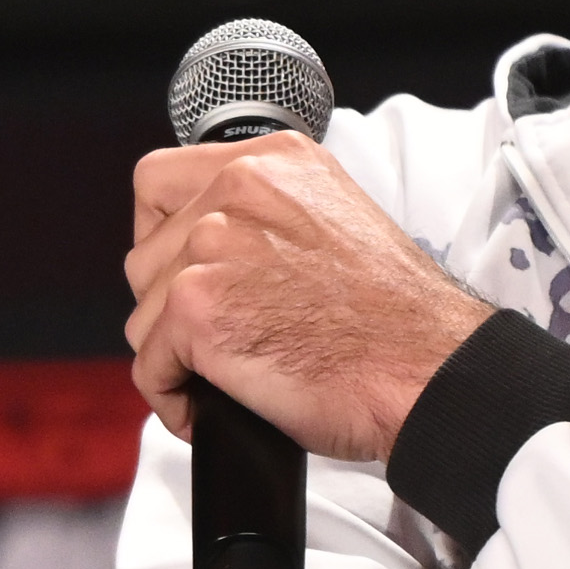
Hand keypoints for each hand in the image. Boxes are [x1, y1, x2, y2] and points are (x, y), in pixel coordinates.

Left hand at [126, 135, 490, 461]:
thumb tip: (207, 246)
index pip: (158, 181)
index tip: (189, 274)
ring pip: (142, 313)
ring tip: (229, 375)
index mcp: (274, 160)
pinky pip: (149, 366)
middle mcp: (238, 188)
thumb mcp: (334, 221)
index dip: (164, 237)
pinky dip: (175, 399)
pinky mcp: (197, 310)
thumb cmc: (395, 320)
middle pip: (145, 255)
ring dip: (175, 354)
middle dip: (173, 307)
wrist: (426, 369)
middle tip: (226, 338)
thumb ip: (267, 215)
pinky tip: (215, 408)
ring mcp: (212, 246)